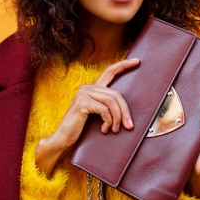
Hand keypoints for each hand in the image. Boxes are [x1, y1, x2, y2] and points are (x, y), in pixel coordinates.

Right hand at [35, 58, 139, 176]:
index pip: (109, 72)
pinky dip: (108, 121)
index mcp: (92, 88)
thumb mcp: (96, 115)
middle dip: (125, 111)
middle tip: (129, 125)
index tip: (136, 61)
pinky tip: (105, 129)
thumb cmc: (80, 128)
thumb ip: (107, 107)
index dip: (123, 65)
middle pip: (116, 94)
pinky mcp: (82, 102)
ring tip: (115, 129)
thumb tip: (127, 113)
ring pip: (112, 101)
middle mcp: (87, 87)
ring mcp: (83, 93)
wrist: (63, 138)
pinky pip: (104, 110)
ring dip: (117, 118)